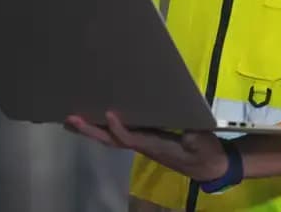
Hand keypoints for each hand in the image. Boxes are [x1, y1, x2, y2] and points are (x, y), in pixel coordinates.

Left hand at [65, 111, 227, 181]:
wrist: (209, 166)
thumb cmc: (205, 153)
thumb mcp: (202, 143)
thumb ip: (193, 138)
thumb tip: (186, 133)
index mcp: (155, 146)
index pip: (131, 139)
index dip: (119, 129)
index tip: (109, 114)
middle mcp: (143, 146)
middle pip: (112, 140)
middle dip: (91, 131)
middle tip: (71, 119)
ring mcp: (142, 144)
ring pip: (112, 139)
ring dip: (92, 131)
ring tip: (72, 120)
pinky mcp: (144, 140)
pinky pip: (119, 136)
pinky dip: (104, 129)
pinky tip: (94, 120)